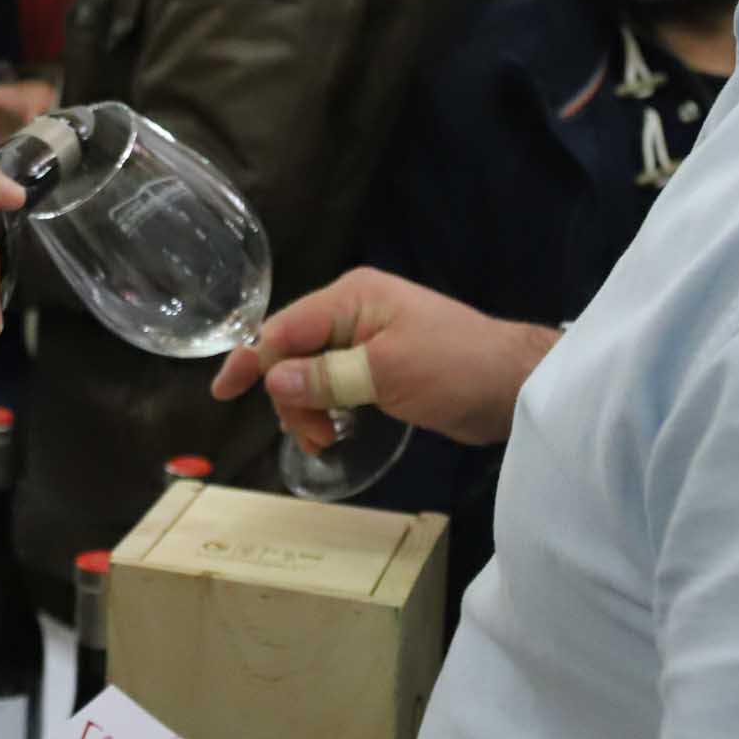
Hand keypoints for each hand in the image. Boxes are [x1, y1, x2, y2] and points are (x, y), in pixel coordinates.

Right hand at [213, 267, 556, 449]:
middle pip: (293, 352)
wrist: (517, 384)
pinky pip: (334, 383)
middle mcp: (354, 311)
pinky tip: (333, 430)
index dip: (251, 360)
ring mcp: (368, 338)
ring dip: (307, 407)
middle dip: (290, 396)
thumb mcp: (387, 373)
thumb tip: (272, 379)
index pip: (283, 327)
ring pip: (310, 372)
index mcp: (352, 298)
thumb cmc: (455, 367)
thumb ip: (327, 375)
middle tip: (314, 436)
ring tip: (326, 439)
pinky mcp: (382, 365)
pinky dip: (326, 407)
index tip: (222, 393)